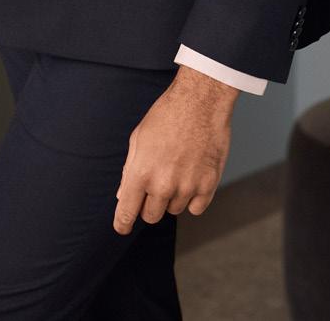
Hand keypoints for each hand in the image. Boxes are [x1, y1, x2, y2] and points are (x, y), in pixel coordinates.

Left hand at [112, 64, 237, 233]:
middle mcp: (163, 184)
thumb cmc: (166, 115)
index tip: (122, 228)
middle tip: (156, 183)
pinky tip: (192, 175)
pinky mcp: (208, 185)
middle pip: (152, 216)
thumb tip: (123, 196)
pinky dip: (193, 198)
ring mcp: (187, 186)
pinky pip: (196, 208)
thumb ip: (130, 170)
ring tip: (177, 169)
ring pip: (174, 210)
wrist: (200, 101)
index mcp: (141, 172)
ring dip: (173, 197)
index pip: (127, 213)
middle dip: (149, 204)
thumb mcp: (138, 138)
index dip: (122, 224)